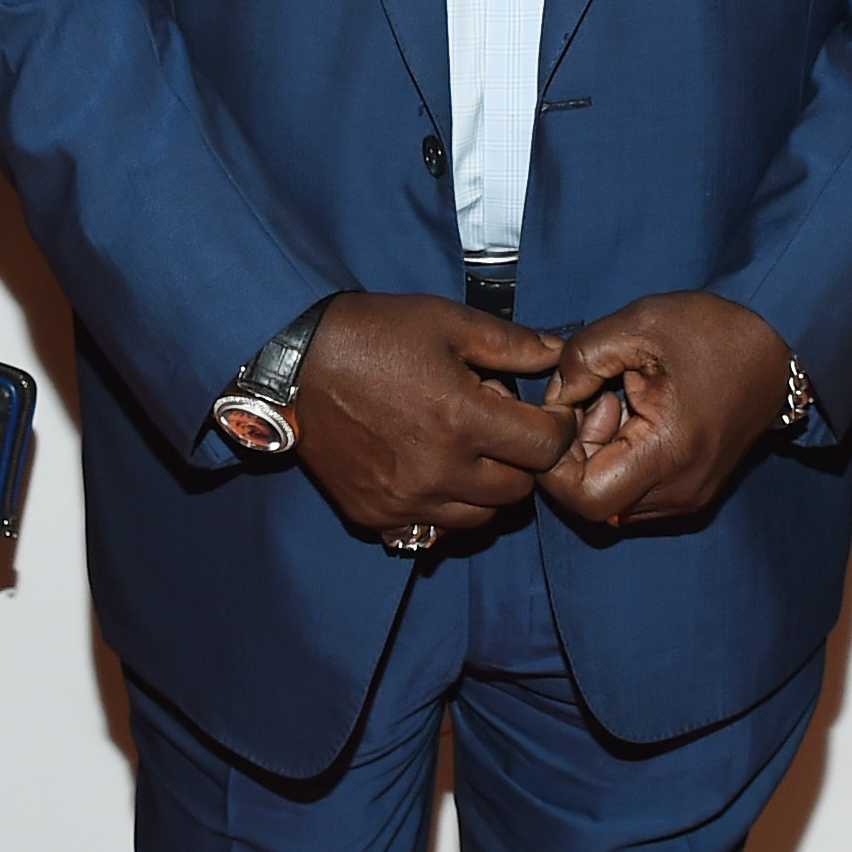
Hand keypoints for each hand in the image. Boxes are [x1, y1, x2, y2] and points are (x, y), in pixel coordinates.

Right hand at [293, 291, 572, 535]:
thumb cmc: (373, 334)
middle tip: (501, 430)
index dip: (558, 428)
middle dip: (523, 460)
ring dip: (487, 489)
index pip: (546, 448)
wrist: (292, 364)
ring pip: (480, 518)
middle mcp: (438, 470)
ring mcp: (405, 500)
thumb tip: (558, 356)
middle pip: (519, 490)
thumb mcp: (448, 322)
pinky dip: (443, 506)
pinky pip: (431, 529)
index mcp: (462, 419)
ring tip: (467, 452)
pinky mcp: (375, 515)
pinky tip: (430, 470)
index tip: (548, 415)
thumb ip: (511, 344)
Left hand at [542, 292, 790, 531]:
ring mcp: (691, 496)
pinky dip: (621, 460)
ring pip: (613, 499)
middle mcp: (682, 489)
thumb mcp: (638, 324)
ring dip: (599, 456)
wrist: (778, 344)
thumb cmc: (715, 331)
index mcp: (671, 452)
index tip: (564, 415)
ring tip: (620, 402)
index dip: (556, 464)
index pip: (585, 498)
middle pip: (595, 500)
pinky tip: (636, 416)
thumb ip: (580, 360)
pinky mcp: (694, 491)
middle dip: (578, 452)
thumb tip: (552, 400)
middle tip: (598, 396)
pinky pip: (636, 492)